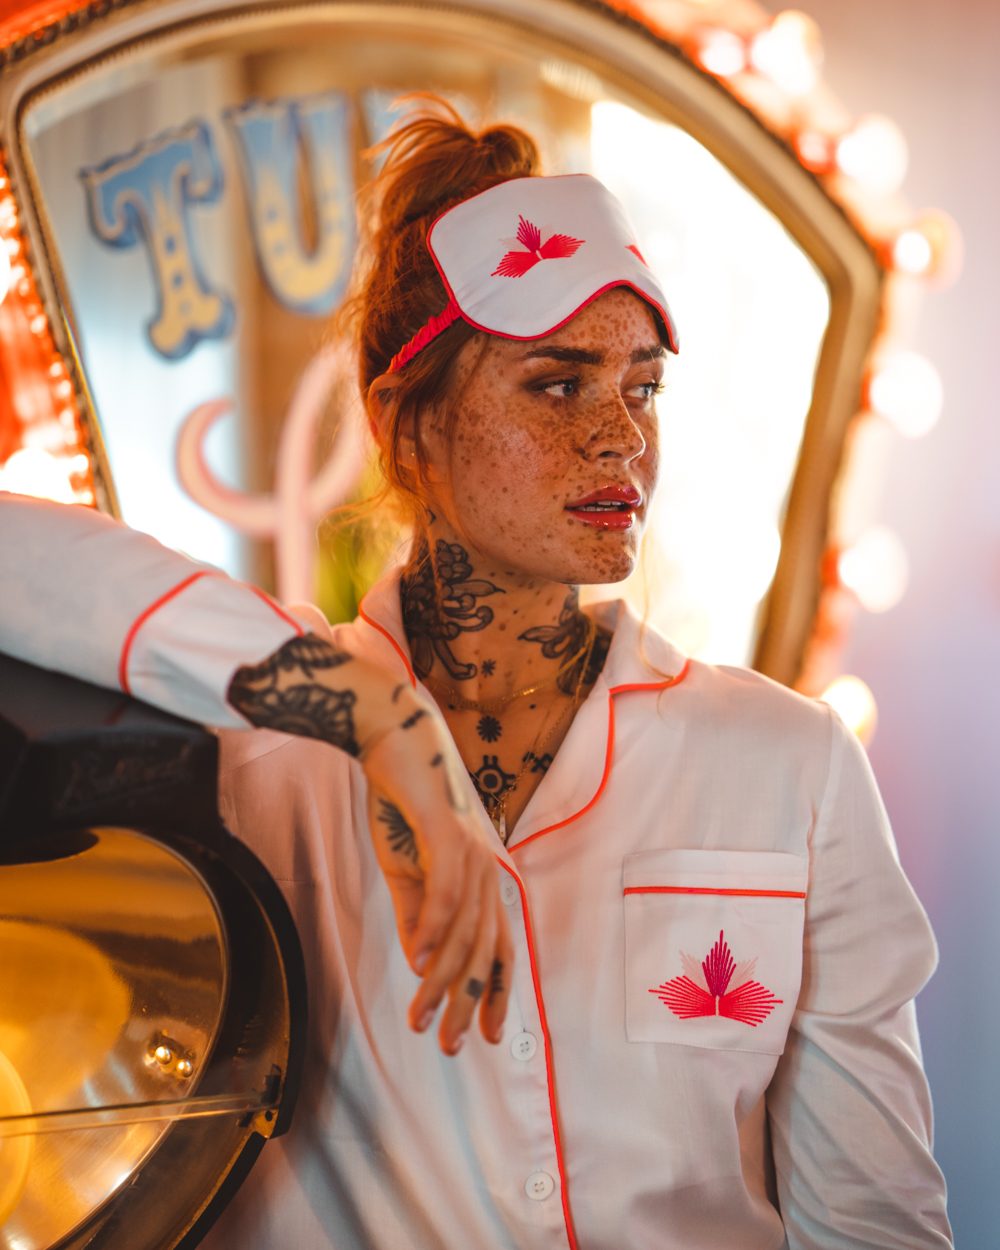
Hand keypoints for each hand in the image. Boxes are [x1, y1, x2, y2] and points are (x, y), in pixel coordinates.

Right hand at [362, 689, 512, 1055]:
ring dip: (441, 980)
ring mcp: (470, 851)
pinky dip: (434, 930)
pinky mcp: (447, 833)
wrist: (392, 740)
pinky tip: (420, 963)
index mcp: (480, 880)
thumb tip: (422, 964)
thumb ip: (416, 916)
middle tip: (452, 1048)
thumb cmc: (401, 803)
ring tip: (421, 1019)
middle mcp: (485, 870)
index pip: (497, 947)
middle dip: (468, 1004)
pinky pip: (446, 892)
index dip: (494, 993)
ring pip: (463, 930)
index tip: (485, 1037)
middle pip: (484, 949)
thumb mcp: (405, 872)